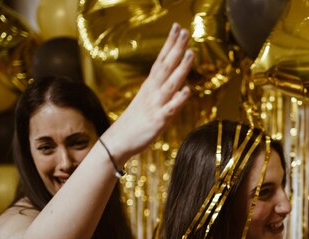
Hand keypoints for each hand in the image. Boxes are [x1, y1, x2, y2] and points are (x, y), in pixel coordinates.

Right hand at [103, 23, 193, 161]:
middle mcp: (153, 92)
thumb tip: (177, 84)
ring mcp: (155, 105)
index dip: (169, 44)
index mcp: (150, 86)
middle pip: (166, 66)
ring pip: (171, 83)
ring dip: (181, 68)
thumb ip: (162, 91)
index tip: (177, 27)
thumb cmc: (135, 122)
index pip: (161, 60)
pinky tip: (188, 90)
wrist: (118, 142)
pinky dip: (179, 100)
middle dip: (176, 48)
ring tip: (191, 52)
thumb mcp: (148, 102)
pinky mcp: (158, 121)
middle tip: (185, 31)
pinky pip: (170, 109)